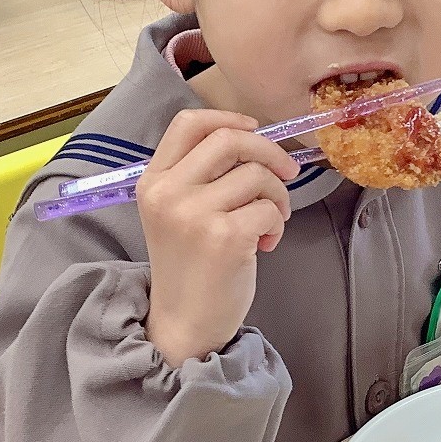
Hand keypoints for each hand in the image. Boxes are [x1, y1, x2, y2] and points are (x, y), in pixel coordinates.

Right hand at [137, 110, 300, 365]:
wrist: (184, 323)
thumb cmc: (190, 266)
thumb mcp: (177, 212)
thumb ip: (201, 176)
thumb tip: (255, 140)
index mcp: (153, 181)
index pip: (189, 123)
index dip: (229, 118)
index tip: (255, 129)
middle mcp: (168, 192)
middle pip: (231, 140)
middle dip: (270, 152)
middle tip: (286, 175)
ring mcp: (194, 214)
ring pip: (257, 175)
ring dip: (277, 196)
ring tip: (270, 222)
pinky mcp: (224, 237)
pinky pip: (269, 208)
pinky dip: (278, 223)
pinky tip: (265, 243)